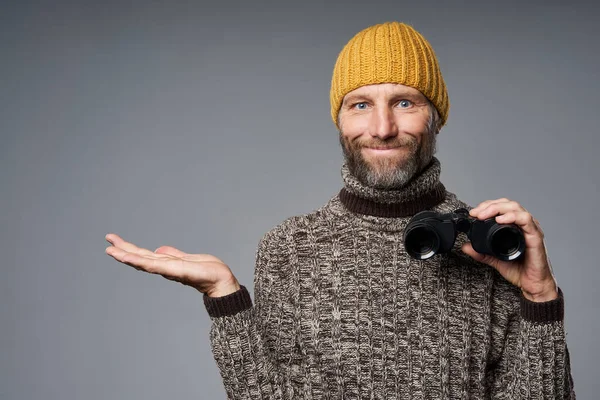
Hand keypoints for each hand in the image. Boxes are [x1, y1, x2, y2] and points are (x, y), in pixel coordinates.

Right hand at [104, 233, 239, 296]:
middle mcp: (165, 267)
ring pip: (143, 262)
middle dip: (123, 251)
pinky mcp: (174, 270)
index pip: (144, 255)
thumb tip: (159, 250)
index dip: (129, 249)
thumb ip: (172, 254)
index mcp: (167, 263)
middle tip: (107, 242)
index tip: (115, 242)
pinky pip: (154, 265)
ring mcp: (168, 269)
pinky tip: (129, 258)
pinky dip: (140, 262)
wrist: (220, 280)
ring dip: (126, 256)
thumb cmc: (207, 271)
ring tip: (111, 250)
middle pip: (140, 257)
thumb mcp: (186, 258)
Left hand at [461, 198, 558, 301]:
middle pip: (507, 204)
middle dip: (490, 205)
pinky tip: (501, 220)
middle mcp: (524, 225)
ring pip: (516, 208)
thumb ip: (481, 252)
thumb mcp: (494, 259)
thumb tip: (465, 247)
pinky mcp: (535, 237)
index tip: (473, 213)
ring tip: (484, 215)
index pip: (501, 207)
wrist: (533, 285)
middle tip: (476, 213)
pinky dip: (512, 217)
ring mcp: (531, 230)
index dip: (487, 206)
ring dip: (498, 208)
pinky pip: (526, 221)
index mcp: (515, 227)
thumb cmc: (520, 270)